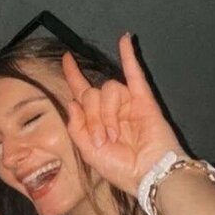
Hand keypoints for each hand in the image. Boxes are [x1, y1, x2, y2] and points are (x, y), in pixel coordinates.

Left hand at [62, 34, 183, 196]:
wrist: (147, 175)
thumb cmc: (120, 169)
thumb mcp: (88, 152)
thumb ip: (77, 127)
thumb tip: (72, 101)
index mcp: (95, 121)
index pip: (81, 92)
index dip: (73, 75)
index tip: (66, 58)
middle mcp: (110, 109)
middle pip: (91, 95)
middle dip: (92, 117)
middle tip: (101, 140)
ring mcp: (128, 103)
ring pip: (108, 91)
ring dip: (106, 115)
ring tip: (113, 135)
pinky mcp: (144, 101)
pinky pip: (134, 74)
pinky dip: (129, 56)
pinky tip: (125, 39)